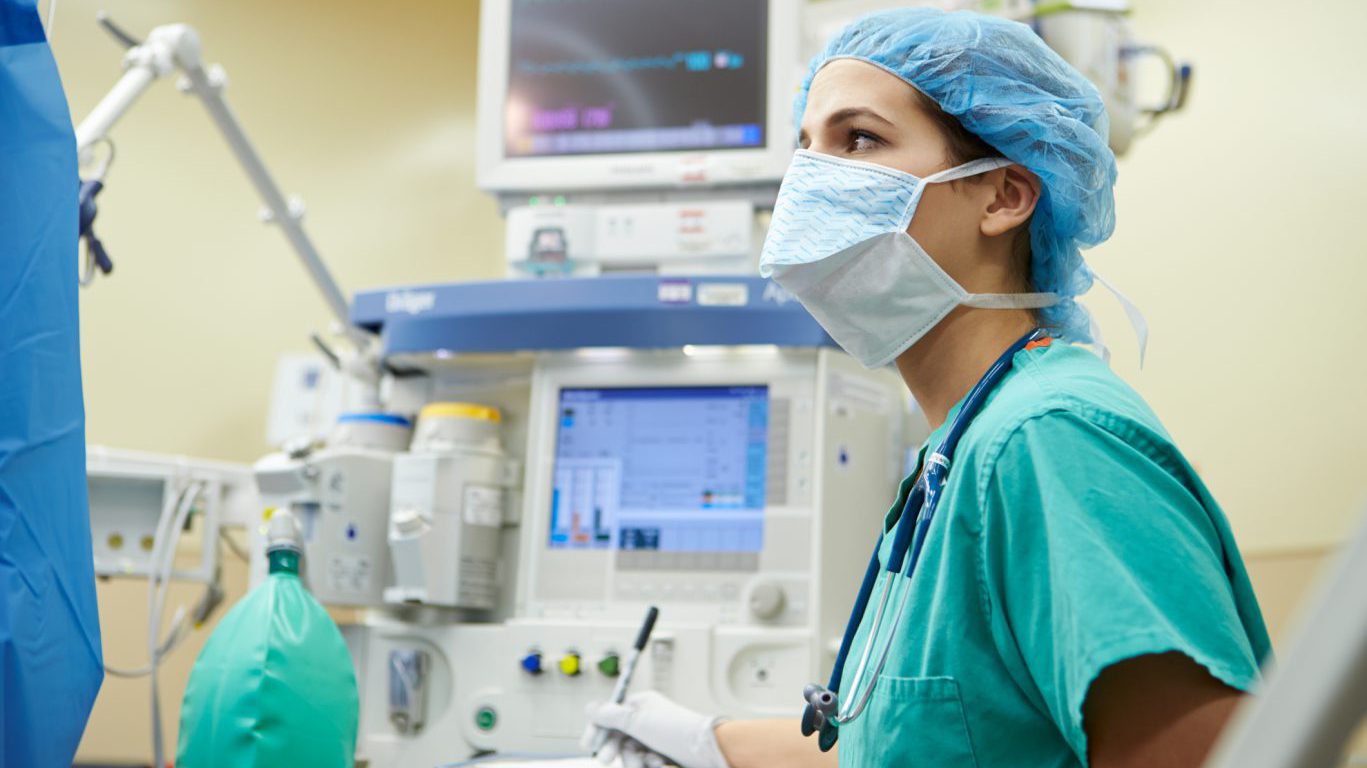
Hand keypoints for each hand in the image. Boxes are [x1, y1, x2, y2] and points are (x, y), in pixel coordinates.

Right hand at [581, 691, 728, 767]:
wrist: (708, 752)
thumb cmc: (675, 732)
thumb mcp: (638, 721)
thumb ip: (611, 715)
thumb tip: (590, 707)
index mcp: (641, 705)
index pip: (610, 715)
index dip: (598, 729)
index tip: (588, 744)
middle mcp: (647, 720)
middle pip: (618, 737)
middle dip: (615, 749)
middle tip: (606, 760)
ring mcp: (655, 739)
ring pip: (630, 754)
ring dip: (636, 760)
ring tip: (651, 762)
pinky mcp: (662, 756)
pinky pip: (644, 763)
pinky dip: (649, 765)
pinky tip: (660, 765)